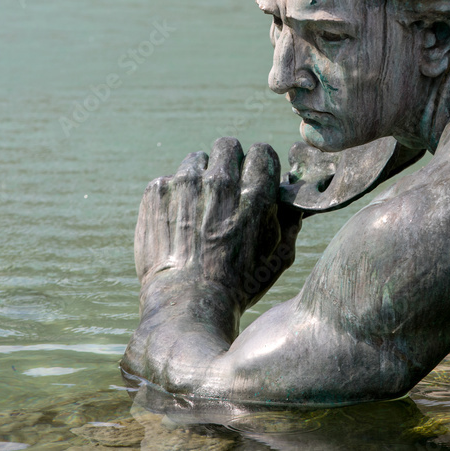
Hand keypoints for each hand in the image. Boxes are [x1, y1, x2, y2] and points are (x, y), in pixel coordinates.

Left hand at [134, 137, 301, 311]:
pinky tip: (177, 223)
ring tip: (198, 209)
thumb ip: (289, 222)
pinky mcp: (157, 193)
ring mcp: (185, 185)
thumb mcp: (278, 258)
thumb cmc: (238, 287)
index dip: (259, 165)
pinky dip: (174, 197)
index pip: (262, 152)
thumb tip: (292, 200)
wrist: (187, 305)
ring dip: (200, 179)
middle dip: (229, 163)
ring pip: (197, 160)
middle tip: (225, 189)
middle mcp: (220, 183)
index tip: (254, 178)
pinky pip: (169, 180)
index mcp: (255, 195)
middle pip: (228, 145)